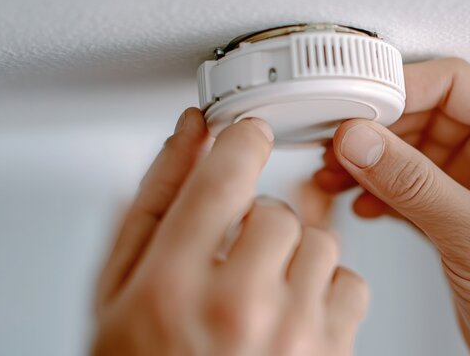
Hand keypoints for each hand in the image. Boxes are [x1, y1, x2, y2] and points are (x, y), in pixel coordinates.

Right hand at [93, 108, 367, 355]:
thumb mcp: (117, 293)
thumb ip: (150, 209)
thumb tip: (186, 138)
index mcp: (172, 286)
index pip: (222, 179)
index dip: (241, 142)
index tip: (247, 135)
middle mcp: (236, 309)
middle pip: (279, 211)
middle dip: (261, 217)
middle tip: (238, 247)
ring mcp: (291, 335)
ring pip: (320, 244)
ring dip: (295, 252)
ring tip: (264, 285)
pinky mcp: (331, 354)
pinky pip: (352, 283)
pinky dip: (328, 287)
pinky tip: (295, 309)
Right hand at [315, 59, 469, 354]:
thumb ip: (413, 183)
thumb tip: (363, 142)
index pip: (458, 87)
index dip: (404, 89)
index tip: (360, 106)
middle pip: (429, 118)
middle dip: (380, 132)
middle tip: (339, 145)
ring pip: (413, 156)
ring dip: (373, 163)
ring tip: (337, 175)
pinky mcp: (458, 220)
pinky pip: (410, 190)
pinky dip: (381, 193)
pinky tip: (362, 202)